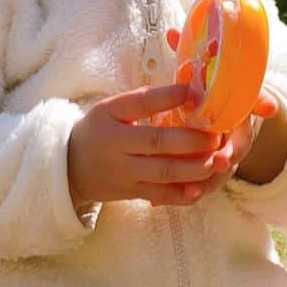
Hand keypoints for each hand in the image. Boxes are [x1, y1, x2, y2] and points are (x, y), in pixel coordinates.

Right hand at [67, 83, 232, 208]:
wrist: (71, 167)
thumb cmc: (99, 131)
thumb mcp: (111, 109)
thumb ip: (143, 101)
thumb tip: (186, 91)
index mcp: (111, 118)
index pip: (141, 104)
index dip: (168, 98)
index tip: (194, 92)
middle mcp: (117, 147)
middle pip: (157, 143)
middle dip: (190, 140)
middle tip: (215, 136)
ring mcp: (125, 173)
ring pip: (163, 173)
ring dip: (193, 168)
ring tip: (216, 161)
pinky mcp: (132, 193)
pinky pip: (160, 195)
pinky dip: (181, 195)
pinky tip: (199, 189)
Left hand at [164, 25, 279, 194]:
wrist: (215, 120)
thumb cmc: (206, 93)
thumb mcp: (201, 74)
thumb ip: (189, 55)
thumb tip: (172, 31)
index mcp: (238, 107)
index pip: (255, 107)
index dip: (257, 111)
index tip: (255, 121)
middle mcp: (236, 133)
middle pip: (238, 149)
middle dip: (227, 158)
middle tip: (217, 164)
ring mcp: (226, 154)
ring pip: (220, 174)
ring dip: (206, 184)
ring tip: (189, 192)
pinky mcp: (210, 171)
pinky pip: (202, 185)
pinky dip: (187, 194)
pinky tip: (161, 201)